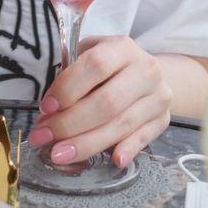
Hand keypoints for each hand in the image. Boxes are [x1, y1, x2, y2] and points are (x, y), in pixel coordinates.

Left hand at [28, 35, 172, 167]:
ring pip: (122, 124)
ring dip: (87, 144)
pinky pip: (144, 138)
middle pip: (107, 102)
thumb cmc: (110, 64)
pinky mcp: (164, 120)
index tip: (46, 108)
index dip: (68, 88)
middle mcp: (145, 70)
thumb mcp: (90, 55)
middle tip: (44, 137)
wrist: (149, 72)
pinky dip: (128, 149)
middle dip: (70, 124)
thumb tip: (49, 112)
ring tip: (59, 154)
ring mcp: (158, 97)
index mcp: (122, 48)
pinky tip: (113, 160)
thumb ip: (71, 76)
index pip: (95, 66)